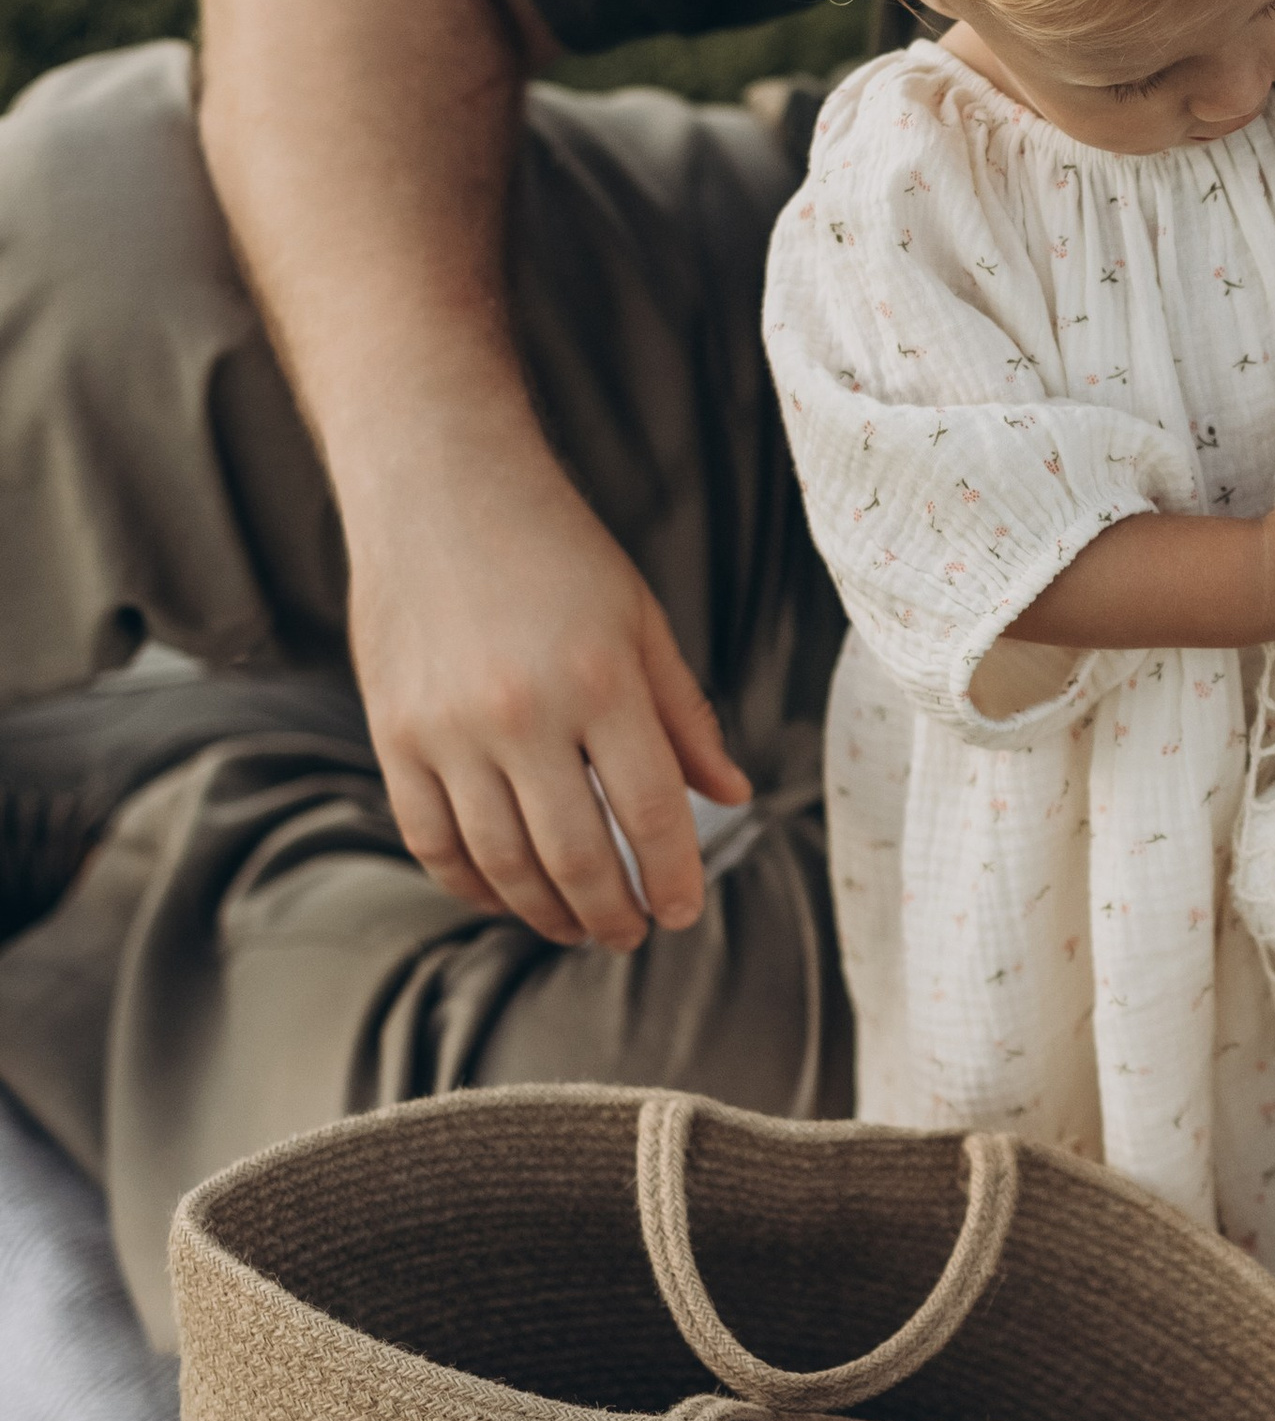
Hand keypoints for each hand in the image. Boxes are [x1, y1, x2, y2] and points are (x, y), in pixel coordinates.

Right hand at [345, 440, 750, 949]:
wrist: (437, 485)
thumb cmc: (555, 548)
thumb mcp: (641, 619)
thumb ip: (685, 716)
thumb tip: (732, 797)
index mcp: (601, 681)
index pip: (651, 813)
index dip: (674, 878)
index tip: (683, 912)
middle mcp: (524, 713)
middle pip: (577, 857)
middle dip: (614, 913)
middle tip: (633, 934)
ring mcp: (450, 730)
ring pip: (504, 863)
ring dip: (547, 913)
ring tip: (578, 927)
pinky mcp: (395, 736)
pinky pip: (433, 841)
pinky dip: (472, 886)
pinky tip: (506, 897)